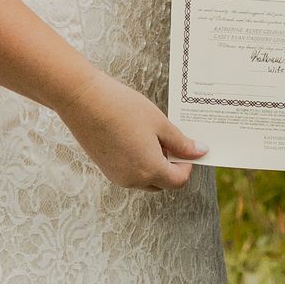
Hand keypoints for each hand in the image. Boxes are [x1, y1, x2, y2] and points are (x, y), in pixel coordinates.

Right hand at [60, 72, 207, 191]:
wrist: (84, 100)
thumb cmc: (123, 108)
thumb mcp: (159, 123)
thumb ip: (181, 143)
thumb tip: (200, 152)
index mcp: (150, 170)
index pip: (178, 181)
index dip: (187, 165)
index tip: (185, 147)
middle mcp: (133, 180)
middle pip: (162, 183)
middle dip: (169, 166)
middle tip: (167, 139)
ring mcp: (117, 176)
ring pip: (144, 179)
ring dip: (153, 164)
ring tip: (148, 135)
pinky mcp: (105, 168)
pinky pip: (129, 173)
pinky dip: (137, 162)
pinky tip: (132, 137)